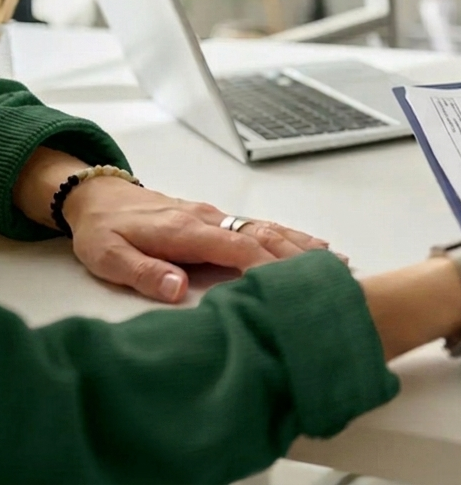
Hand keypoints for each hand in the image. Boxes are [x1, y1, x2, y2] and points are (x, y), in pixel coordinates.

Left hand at [62, 175, 333, 303]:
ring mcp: (218, 217)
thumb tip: (178, 289)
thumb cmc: (104, 230)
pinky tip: (311, 245)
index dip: (266, 267)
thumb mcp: (108, 257)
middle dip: (299, 256)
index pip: (237, 248)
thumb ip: (144, 272)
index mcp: (186, 231)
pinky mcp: (220, 219)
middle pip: (264, 236)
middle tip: (333, 276)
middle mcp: (210, 220)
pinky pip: (262, 226)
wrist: (99, 196)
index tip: (291, 286)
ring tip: (335, 261)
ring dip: (302, 245)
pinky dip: (291, 236)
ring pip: (268, 229)